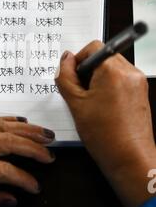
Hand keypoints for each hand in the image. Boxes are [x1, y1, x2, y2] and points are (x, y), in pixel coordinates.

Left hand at [0, 116, 54, 206]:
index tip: (35, 185)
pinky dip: (6, 120)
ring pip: (2, 126)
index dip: (24, 178)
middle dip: (34, 147)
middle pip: (9, 141)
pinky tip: (20, 122)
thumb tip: (11, 198)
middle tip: (51, 154)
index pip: (4, 170)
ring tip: (46, 134)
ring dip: (26, 130)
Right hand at [56, 41, 155, 206]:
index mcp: (113, 71)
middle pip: (104, 57)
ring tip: (91, 102)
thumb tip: (65, 60)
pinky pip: (121, 80)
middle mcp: (130, 72)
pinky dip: (109, 87)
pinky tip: (102, 107)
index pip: (93, 47)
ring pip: (112, 69)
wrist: (130, 159)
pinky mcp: (141, 93)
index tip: (72, 75)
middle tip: (79, 91)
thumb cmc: (105, 135)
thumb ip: (66, 77)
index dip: (78, 59)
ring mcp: (138, 82)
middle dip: (88, 70)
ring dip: (98, 79)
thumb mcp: (75, 103)